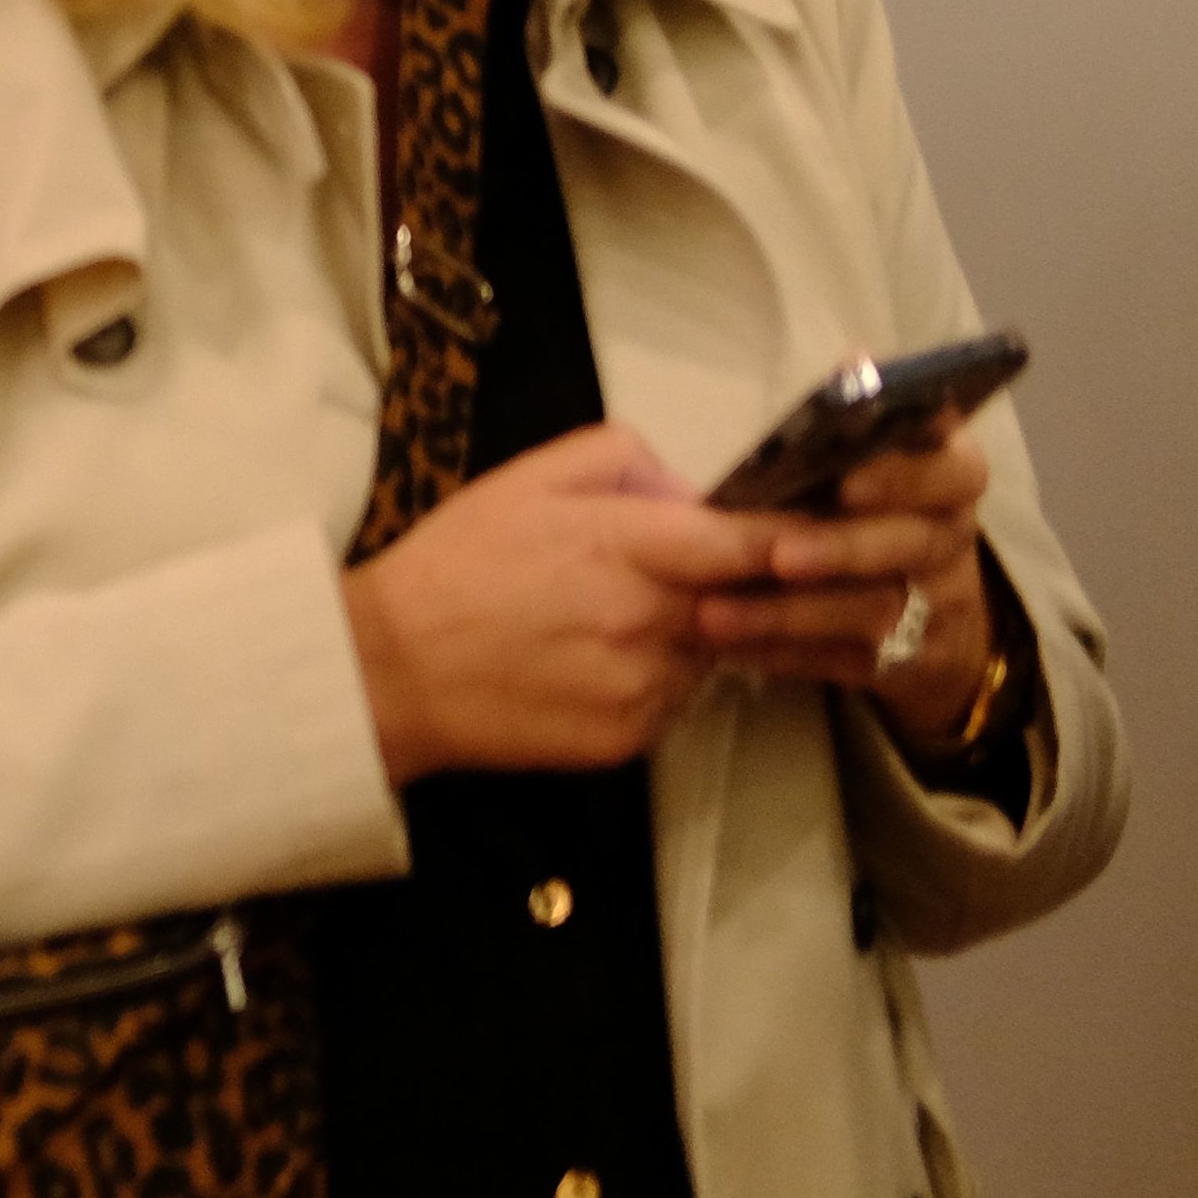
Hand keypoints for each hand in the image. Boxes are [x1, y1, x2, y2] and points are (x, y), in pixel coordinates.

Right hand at [342, 421, 777, 783]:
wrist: (388, 671)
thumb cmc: (452, 565)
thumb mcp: (522, 479)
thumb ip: (618, 458)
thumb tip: (686, 493)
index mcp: (628, 547)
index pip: (752, 544)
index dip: (790, 541)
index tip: (810, 538)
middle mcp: (652, 621)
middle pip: (743, 603)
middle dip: (726, 589)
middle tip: (673, 579)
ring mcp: (646, 687)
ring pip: (709, 654)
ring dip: (686, 637)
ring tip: (613, 626)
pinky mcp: (631, 738)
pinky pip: (673, 701)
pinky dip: (652, 682)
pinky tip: (592, 668)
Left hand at [705, 420, 1002, 755]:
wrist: (925, 614)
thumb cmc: (869, 508)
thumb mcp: (868, 458)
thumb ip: (856, 421)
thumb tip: (855, 359)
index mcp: (945, 479)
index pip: (956, 468)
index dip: (906, 475)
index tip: (849, 480)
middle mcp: (950, 539)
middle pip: (912, 544)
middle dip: (841, 548)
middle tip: (778, 554)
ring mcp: (936, 606)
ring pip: (874, 611)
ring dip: (790, 614)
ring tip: (716, 614)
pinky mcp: (906, 663)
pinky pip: (846, 662)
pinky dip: (783, 655)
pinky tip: (726, 648)